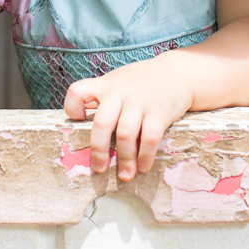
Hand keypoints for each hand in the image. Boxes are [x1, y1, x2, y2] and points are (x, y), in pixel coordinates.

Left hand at [62, 58, 192, 180]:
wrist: (177, 73)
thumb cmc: (142, 83)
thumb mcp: (118, 82)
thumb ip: (104, 100)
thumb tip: (88, 130)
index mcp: (105, 85)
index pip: (77, 91)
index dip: (72, 108)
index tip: (78, 121)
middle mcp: (120, 91)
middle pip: (102, 123)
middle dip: (98, 150)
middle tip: (99, 169)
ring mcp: (140, 101)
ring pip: (125, 134)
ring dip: (125, 159)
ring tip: (125, 175)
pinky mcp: (160, 111)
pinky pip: (150, 138)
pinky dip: (145, 155)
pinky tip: (144, 166)